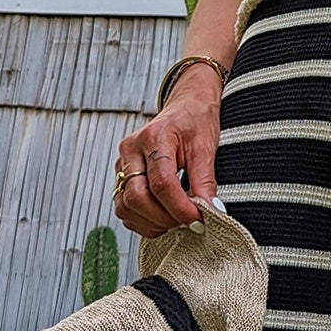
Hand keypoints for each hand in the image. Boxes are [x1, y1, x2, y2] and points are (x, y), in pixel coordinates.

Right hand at [112, 82, 220, 237]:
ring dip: (152, 222)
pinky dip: (143, 221)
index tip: (199, 219)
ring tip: (177, 219)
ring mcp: (122, 164)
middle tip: (190, 222)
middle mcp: (131, 150)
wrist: (185, 107)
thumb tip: (210, 212)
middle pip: (137, 197)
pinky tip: (163, 218)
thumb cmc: (195, 121)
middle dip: (165, 218)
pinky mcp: (121, 177)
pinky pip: (124, 209)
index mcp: (153, 137)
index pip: (162, 183)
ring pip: (125, 207)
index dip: (180, 208)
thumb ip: (205, 181)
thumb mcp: (206, 147)